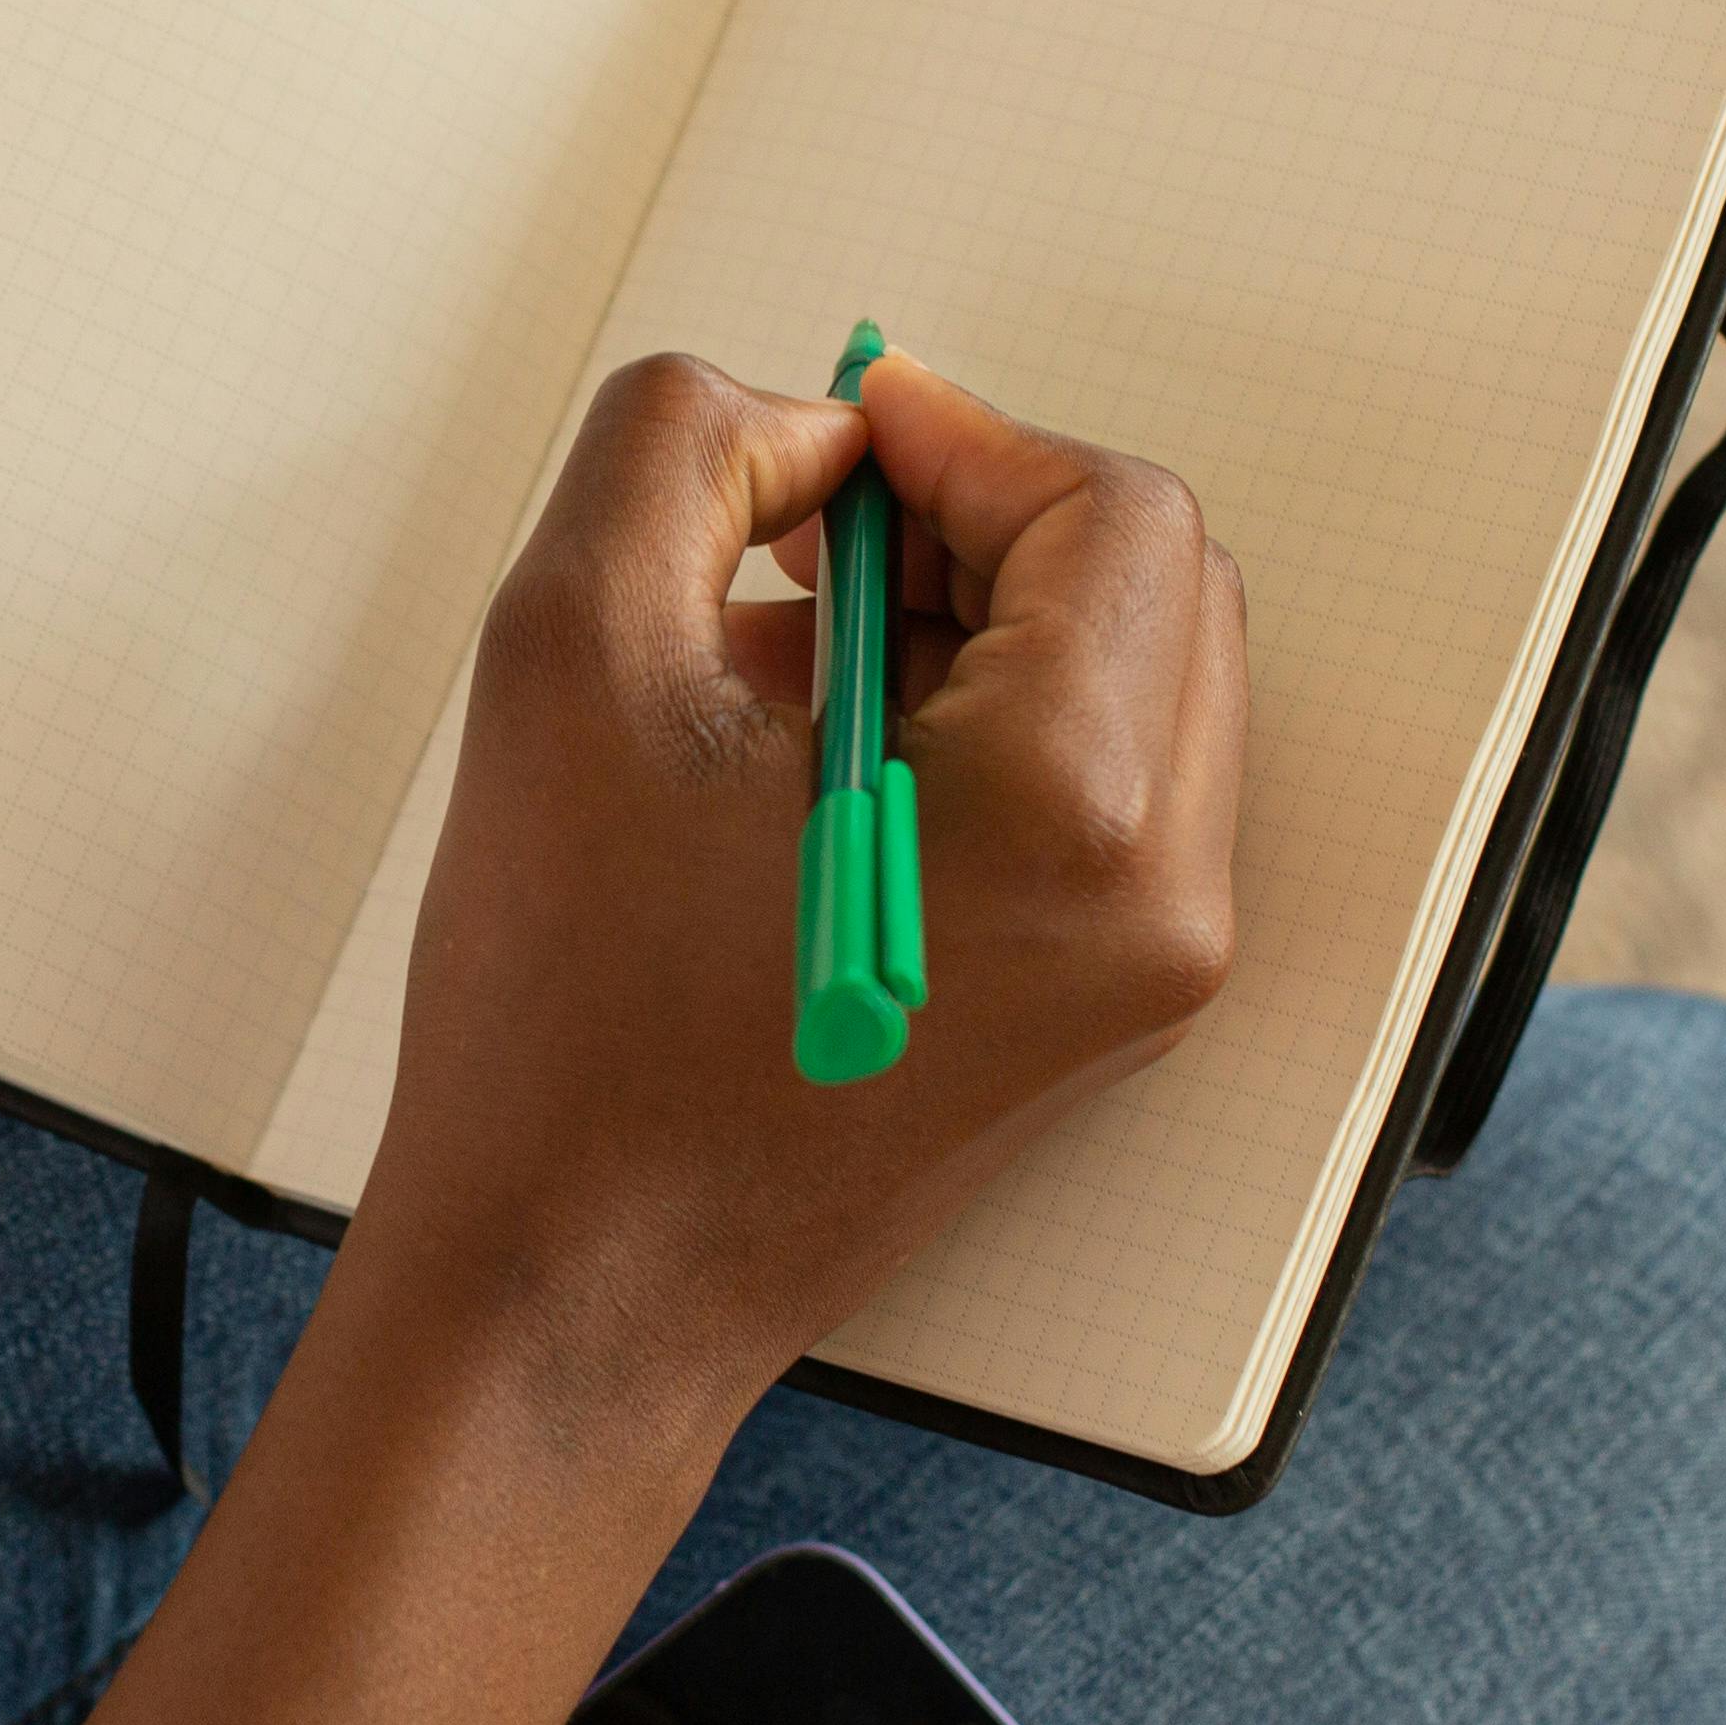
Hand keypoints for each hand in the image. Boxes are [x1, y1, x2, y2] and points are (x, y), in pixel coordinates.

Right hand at [347, 349, 1252, 1441]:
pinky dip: (979, 735)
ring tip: (782, 683)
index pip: (1111, 515)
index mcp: (1071, 809)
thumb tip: (810, 432)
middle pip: (1152, 589)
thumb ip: (683, 447)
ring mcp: (1146, 974)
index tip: (828, 456)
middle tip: (804, 551)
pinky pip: (1095, 798)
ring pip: (1128, 687)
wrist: (576, 1292)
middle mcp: (1157, 901)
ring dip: (972, 628)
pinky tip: (814, 778)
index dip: (963, 442)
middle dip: (979, 530)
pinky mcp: (1100, 1015)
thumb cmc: (569, 1029)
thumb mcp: (570, 650)